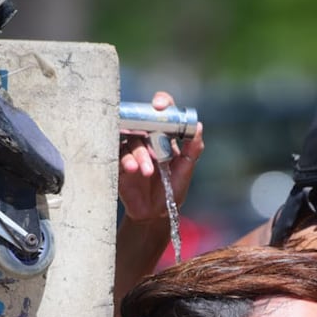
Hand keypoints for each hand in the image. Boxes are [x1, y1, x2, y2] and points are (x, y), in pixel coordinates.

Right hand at [118, 91, 203, 222]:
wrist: (156, 213)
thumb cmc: (172, 189)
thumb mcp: (186, 169)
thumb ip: (193, 149)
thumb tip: (198, 126)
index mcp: (163, 136)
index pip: (161, 113)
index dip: (161, 103)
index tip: (160, 105)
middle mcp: (146, 139)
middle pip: (142, 124)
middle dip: (145, 130)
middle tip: (151, 137)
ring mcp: (132, 150)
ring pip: (131, 140)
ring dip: (139, 154)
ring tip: (146, 172)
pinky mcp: (119, 163)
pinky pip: (118, 155)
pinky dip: (126, 160)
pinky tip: (133, 169)